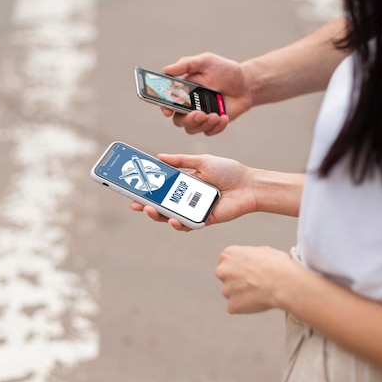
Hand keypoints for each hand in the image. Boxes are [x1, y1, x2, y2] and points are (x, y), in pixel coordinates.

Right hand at [130, 153, 257, 230]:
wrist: (249, 184)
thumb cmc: (229, 171)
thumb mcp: (202, 161)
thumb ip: (180, 161)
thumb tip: (159, 157)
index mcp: (186, 183)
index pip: (162, 188)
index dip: (147, 190)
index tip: (132, 189)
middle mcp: (188, 198)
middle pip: (162, 204)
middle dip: (147, 205)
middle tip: (135, 204)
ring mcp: (195, 210)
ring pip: (171, 217)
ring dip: (158, 216)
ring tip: (149, 210)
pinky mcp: (204, 221)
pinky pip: (188, 225)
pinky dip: (178, 224)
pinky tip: (172, 220)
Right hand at [161, 52, 252, 135]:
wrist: (245, 84)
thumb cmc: (224, 70)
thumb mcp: (205, 61)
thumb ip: (186, 64)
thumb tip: (167, 70)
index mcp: (182, 91)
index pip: (167, 102)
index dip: (164, 107)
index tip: (168, 111)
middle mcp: (188, 106)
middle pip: (178, 120)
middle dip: (188, 119)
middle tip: (199, 114)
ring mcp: (200, 116)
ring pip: (192, 129)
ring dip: (203, 124)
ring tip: (216, 115)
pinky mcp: (212, 124)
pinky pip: (208, 132)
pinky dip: (216, 127)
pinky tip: (224, 117)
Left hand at [215, 245, 295, 313]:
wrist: (284, 283)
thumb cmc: (278, 265)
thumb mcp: (263, 251)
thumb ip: (250, 256)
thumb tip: (251, 260)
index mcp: (228, 254)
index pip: (228, 263)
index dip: (241, 268)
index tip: (251, 271)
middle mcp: (222, 270)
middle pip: (227, 278)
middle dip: (237, 281)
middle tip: (254, 283)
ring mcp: (225, 289)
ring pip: (231, 293)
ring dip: (241, 295)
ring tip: (259, 292)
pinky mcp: (232, 305)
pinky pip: (235, 307)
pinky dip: (244, 307)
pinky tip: (258, 301)